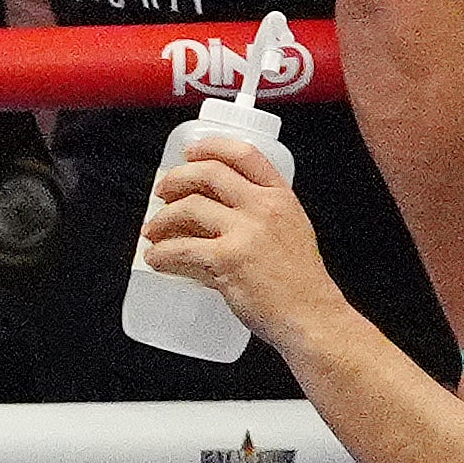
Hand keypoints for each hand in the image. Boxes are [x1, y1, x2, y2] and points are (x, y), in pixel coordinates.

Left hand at [139, 135, 346, 356]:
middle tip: (161, 192)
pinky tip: (155, 259)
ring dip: (160, 220)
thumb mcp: (288, 233)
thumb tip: (204, 219)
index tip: (190, 152)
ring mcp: (246, 232)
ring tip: (152, 233)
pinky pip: (179, 249)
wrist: (311, 315)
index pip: (245, 154)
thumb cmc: (299, 282)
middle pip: (208, 173)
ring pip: (187, 208)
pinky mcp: (227, 260)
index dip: (211, 147)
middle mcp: (264, 208)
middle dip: (175, 179)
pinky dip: (160, 253)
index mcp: (281, 197)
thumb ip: (255, 218)